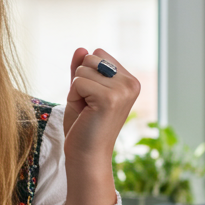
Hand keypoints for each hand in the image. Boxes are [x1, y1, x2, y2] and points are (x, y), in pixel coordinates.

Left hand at [61, 47, 139, 204]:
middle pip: (90, 57)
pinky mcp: (110, 98)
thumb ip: (82, 70)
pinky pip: (78, 82)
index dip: (86, 75)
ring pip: (82, 69)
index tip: (91, 99)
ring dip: (76, 90)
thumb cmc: (83, 126)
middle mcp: (131, 83)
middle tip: (87, 106)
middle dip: (80, 80)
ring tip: (86, 110)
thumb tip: (81, 48)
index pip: (98, 53)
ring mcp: (123, 90)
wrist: (86, 155)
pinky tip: (84, 113)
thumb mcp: (81, 92)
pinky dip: (73, 97)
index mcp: (130, 80)